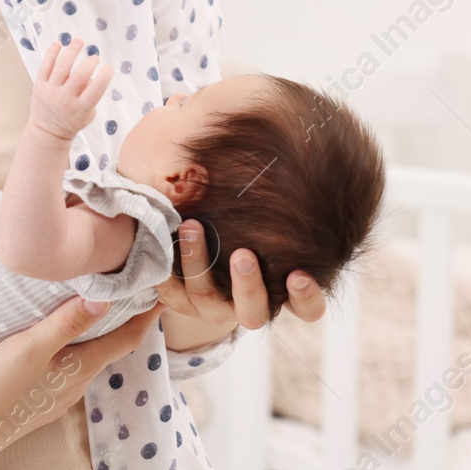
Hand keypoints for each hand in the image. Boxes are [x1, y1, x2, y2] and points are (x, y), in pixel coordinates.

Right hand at [0, 296, 160, 469]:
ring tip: (101, 307)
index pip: (127, 339)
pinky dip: (79, 347)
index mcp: (81, 368)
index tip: (164, 293)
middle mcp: (77, 384)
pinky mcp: (42, 400)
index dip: (147, 317)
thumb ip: (66, 324)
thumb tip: (105, 299)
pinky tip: (63, 339)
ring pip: (91, 358)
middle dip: (126, 321)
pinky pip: (72, 368)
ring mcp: (60, 395)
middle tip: (134, 291)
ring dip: (101, 334)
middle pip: (112, 348)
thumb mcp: (30, 347)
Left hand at [27, 38, 112, 139]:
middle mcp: (65, 99)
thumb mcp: (88, 114)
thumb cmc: (72, 120)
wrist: (47, 131)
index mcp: (80, 108)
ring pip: (62, 66)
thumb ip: (92, 96)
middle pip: (79, 76)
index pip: (95, 91)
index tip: (109, 67)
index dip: (104, 78)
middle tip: (95, 58)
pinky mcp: (39, 85)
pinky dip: (52, 53)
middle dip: (90, 63)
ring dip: (72, 51)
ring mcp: (50, 91)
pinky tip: (59, 43)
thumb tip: (90, 75)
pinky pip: (45, 66)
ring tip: (80, 41)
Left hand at [154, 219, 326, 338]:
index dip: (305, 297)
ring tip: (191, 226)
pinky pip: (170, 293)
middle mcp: (249, 307)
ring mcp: (214, 309)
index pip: (307, 308)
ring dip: (198, 262)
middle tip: (242, 255)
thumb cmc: (251, 228)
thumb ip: (280, 209)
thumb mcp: (270, 222)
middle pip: (254, 312)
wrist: (206, 244)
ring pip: (206, 298)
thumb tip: (290, 157)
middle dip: (247, 284)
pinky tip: (162, 239)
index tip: (297, 274)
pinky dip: (166, 268)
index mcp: (282, 293)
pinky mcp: (181, 303)